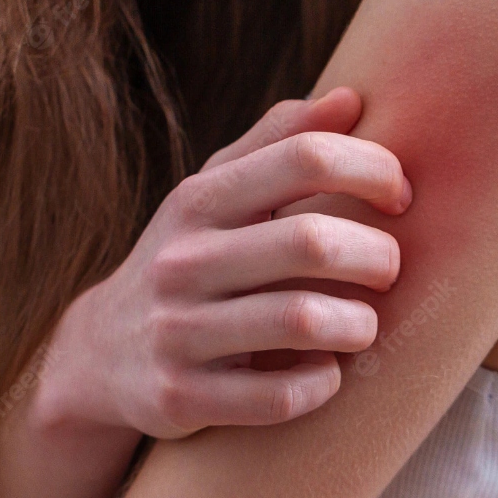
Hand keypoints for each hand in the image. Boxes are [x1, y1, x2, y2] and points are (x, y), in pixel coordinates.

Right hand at [35, 87, 412, 438]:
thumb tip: (350, 100)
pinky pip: (279, 396)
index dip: (371, 169)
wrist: (99, 353)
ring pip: (301, 320)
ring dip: (358, 324)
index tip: (398, 197)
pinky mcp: (180, 397)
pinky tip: (326, 371)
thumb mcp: (213, 194)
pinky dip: (321, 383)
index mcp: (200, 201)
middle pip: (312, 242)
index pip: (303, 158)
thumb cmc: (186, 259)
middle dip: (377, 255)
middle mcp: (182, 261)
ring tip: (363, 324)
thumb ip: (277, 144)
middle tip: (388, 268)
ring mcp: (178, 331)